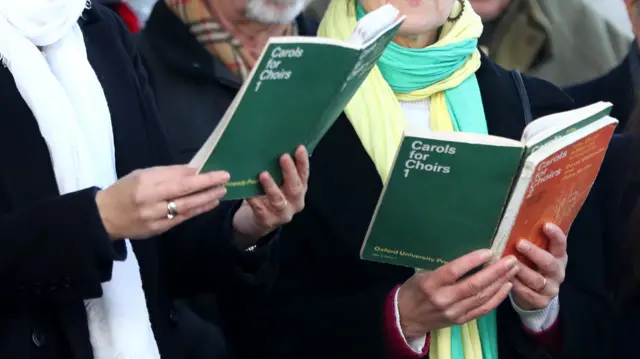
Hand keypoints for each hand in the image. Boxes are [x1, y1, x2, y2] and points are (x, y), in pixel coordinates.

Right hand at [96, 165, 229, 239]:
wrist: (104, 217)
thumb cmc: (123, 190)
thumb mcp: (142, 174)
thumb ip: (168, 173)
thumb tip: (193, 170)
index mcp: (146, 184)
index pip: (180, 181)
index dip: (202, 178)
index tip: (219, 173)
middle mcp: (151, 202)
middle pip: (186, 195)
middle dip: (209, 188)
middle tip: (226, 182)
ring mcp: (155, 218)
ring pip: (186, 209)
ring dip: (206, 201)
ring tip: (221, 193)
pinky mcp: (158, 230)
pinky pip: (181, 219)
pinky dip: (196, 211)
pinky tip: (208, 205)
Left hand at [232, 146, 308, 243]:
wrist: (257, 222)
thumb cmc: (268, 196)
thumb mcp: (278, 184)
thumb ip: (279, 171)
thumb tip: (275, 146)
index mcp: (299, 191)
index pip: (304, 175)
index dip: (303, 162)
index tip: (299, 148)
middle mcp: (294, 203)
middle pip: (294, 187)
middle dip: (289, 171)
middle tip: (283, 157)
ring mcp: (282, 214)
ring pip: (278, 199)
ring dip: (271, 186)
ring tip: (263, 174)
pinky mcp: (267, 221)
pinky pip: (260, 209)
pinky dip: (254, 200)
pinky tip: (248, 193)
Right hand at [397, 250, 518, 338]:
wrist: (406, 318)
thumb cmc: (413, 290)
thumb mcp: (421, 274)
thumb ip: (442, 268)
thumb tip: (468, 254)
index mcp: (430, 284)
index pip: (454, 271)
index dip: (472, 261)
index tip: (488, 251)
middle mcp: (443, 299)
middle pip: (474, 285)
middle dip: (495, 272)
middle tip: (510, 260)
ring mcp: (453, 312)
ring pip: (482, 297)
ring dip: (500, 283)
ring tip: (512, 270)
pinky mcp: (460, 320)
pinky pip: (483, 310)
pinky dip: (497, 298)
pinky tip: (506, 287)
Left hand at [511, 223, 567, 309]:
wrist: (536, 294)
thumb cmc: (533, 265)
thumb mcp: (537, 253)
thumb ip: (532, 240)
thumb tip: (515, 219)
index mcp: (559, 257)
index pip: (561, 244)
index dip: (556, 235)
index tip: (545, 225)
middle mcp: (557, 272)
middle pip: (549, 263)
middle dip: (534, 253)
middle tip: (519, 243)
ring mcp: (550, 288)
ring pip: (537, 280)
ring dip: (522, 270)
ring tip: (509, 262)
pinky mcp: (541, 301)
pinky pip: (528, 294)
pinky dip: (516, 286)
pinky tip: (506, 278)